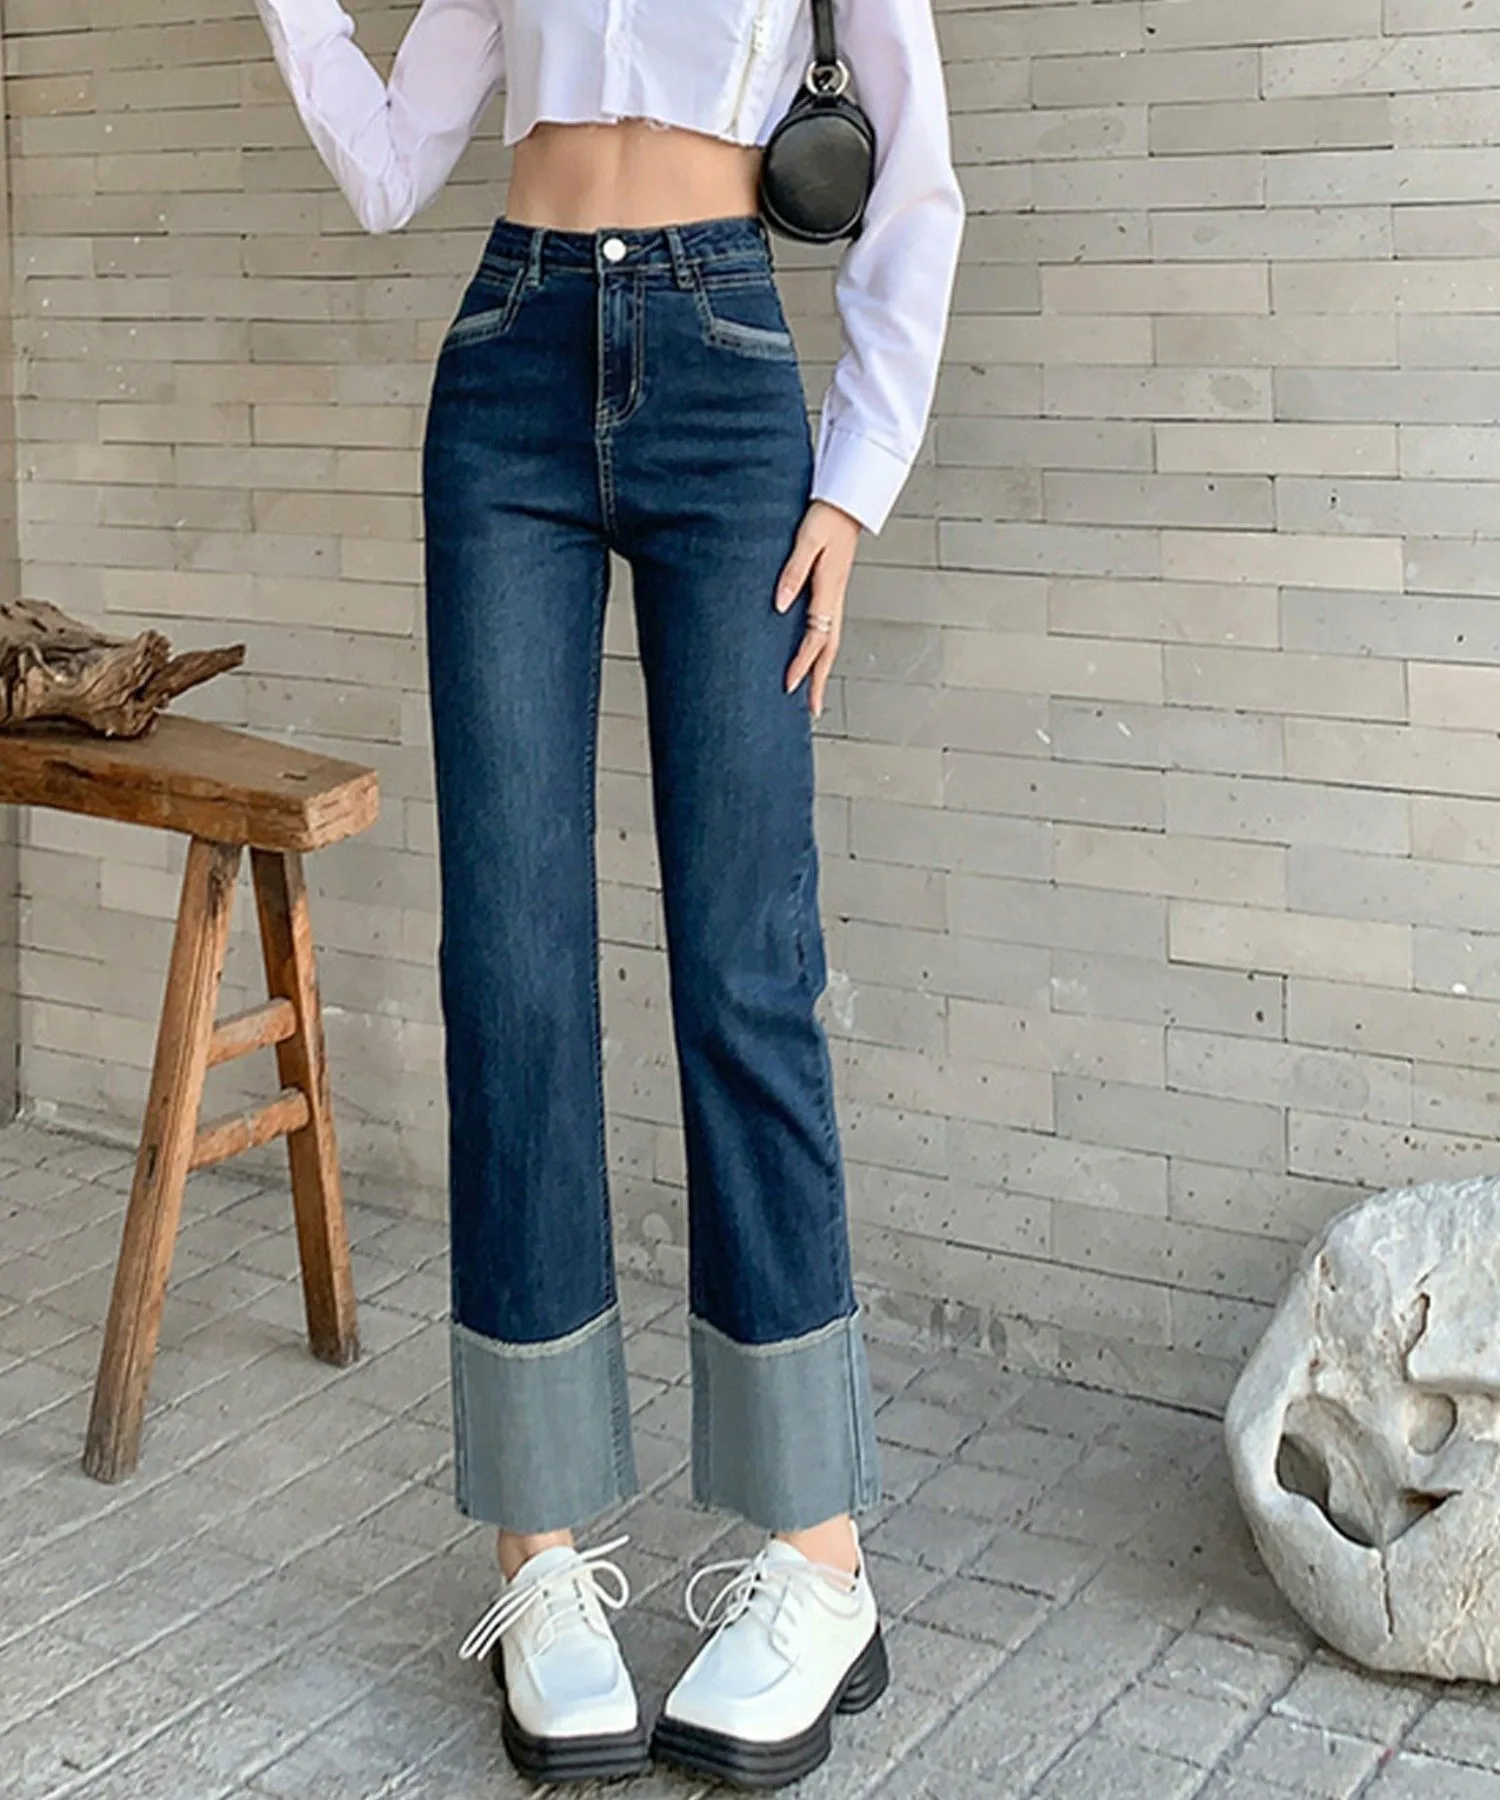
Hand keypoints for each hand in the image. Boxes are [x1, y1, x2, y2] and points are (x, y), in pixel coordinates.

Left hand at [775, 498, 860, 719]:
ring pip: (830, 642)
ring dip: (821, 670)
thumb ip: (792, 573)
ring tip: (811, 693)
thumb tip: (780, 605)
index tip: (789, 685)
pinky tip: (811, 657)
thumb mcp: (805, 541)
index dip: (802, 663)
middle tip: (812, 710)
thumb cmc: (826, 516)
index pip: (816, 637)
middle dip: (819, 681)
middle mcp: (835, 598)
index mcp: (829, 590)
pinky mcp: (832, 591)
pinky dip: (821, 650)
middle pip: (829, 649)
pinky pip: (827, 629)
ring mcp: (836, 596)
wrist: (846, 500)